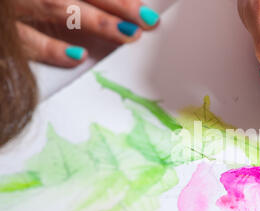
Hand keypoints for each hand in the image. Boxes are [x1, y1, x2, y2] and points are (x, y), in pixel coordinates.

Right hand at [13, 0, 159, 67]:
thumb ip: (66, 0)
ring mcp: (9, 5)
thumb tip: (105, 7)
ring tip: (126, 35)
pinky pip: (25, 40)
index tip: (143, 9)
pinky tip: (77, 57)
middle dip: (116, 4)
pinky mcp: (0, 32)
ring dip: (96, 22)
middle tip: (145, 21)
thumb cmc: (14, 4)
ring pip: (57, 7)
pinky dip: (51, 49)